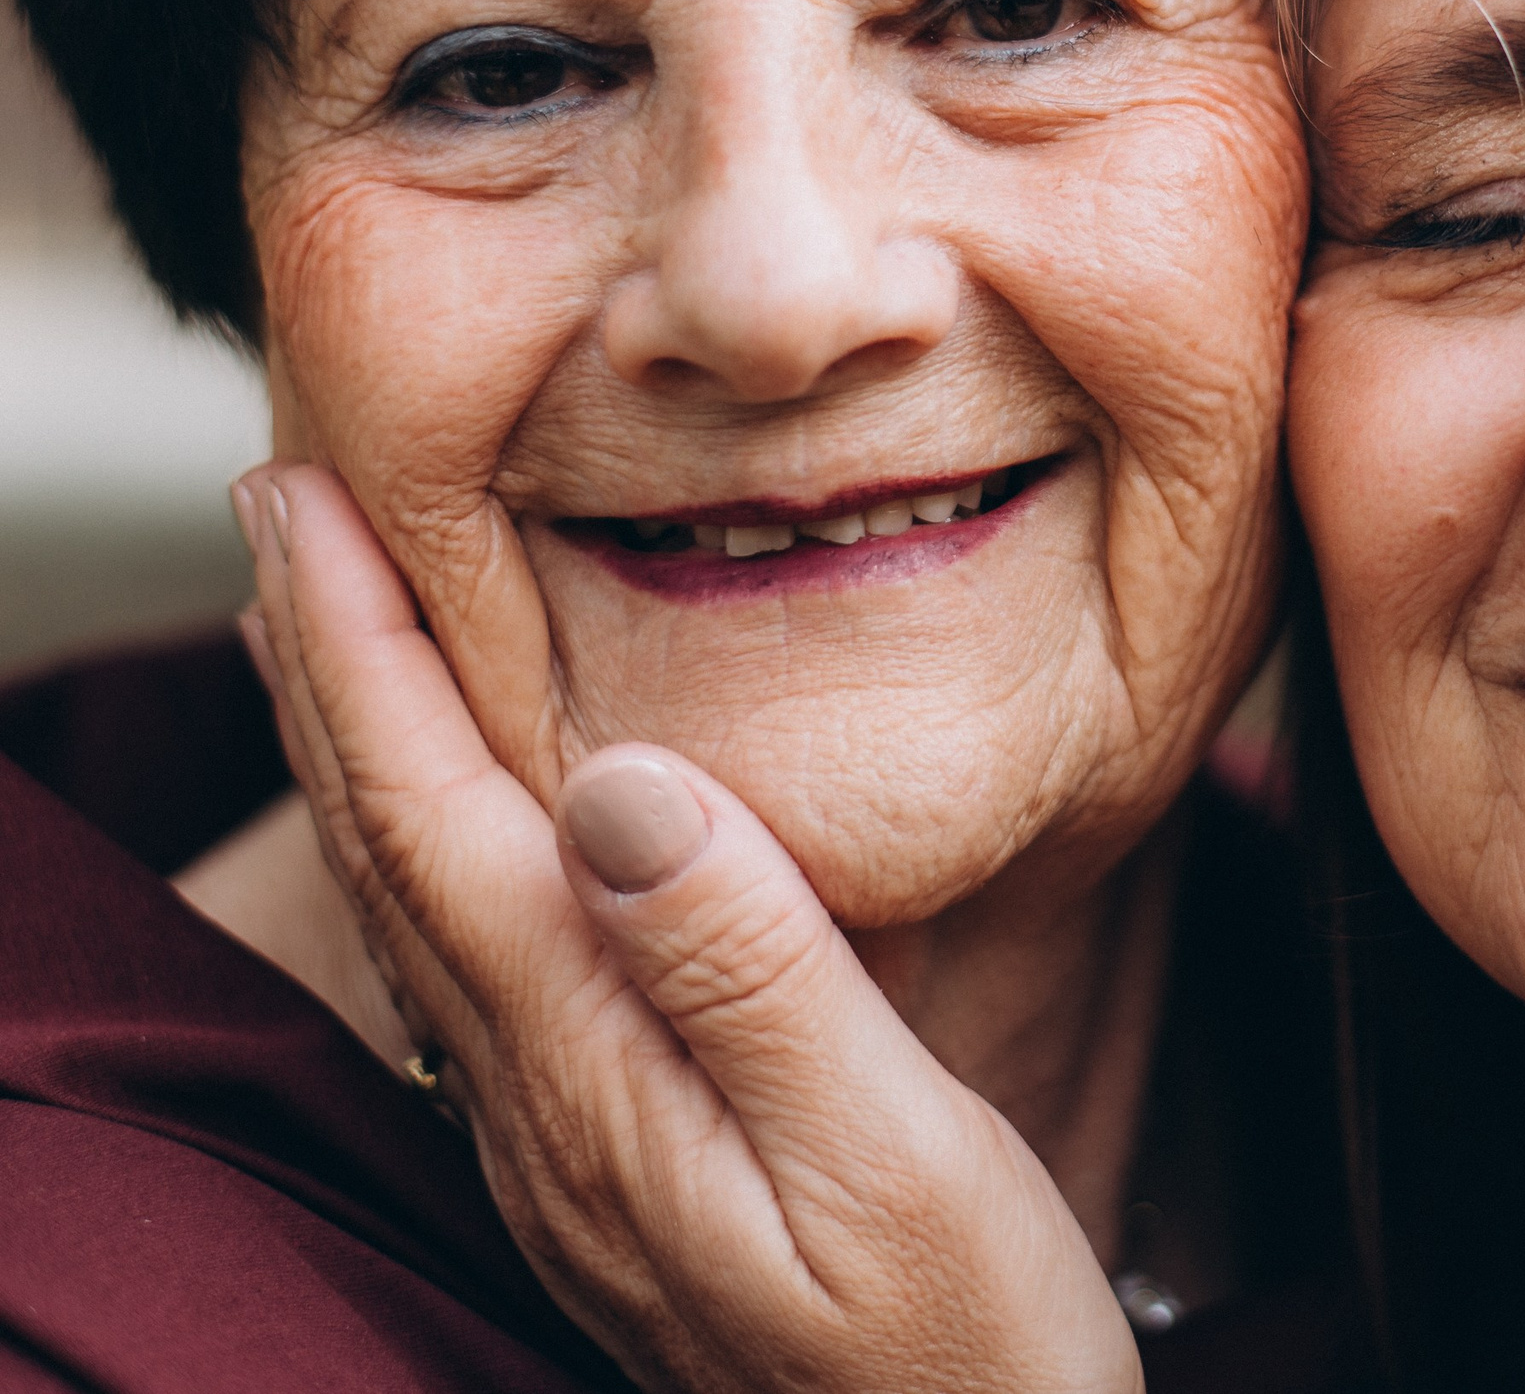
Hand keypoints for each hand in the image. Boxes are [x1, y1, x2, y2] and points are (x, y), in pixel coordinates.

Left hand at [233, 463, 1140, 1393]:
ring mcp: (564, 1138)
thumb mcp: (892, 1157)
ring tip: (322, 624)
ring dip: (357, 747)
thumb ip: (756, 973)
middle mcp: (545, 1104)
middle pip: (390, 853)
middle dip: (323, 668)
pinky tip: (447, 810)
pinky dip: (425, 840)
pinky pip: (469, 958)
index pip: (442, 827)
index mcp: (603, 1080)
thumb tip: (621, 781)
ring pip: (414, 905)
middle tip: (277, 505)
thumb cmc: (961, 1344)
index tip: (310, 501)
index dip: (366, 657)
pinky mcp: (609, 1151)